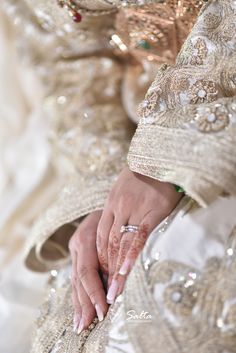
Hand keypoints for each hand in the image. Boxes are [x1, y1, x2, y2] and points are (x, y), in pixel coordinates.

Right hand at [69, 211, 107, 333]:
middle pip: (78, 279)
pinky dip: (78, 294)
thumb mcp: (117, 228)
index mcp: (85, 238)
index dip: (94, 292)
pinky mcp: (76, 253)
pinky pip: (76, 276)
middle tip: (88, 325)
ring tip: (80, 324)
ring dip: (79, 303)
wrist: (104, 199)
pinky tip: (79, 310)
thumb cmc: (117, 213)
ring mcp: (74, 249)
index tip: (104, 310)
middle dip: (85, 303)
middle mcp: (77, 245)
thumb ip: (115, 253)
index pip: (87, 271)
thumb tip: (119, 281)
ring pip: (75, 280)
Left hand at [96, 167, 182, 303]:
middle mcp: (118, 208)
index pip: (99, 237)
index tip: (100, 277)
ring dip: (115, 269)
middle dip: (104, 270)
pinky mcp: (151, 212)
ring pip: (120, 244)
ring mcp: (133, 210)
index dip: (99, 258)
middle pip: (107, 244)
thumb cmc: (144, 176)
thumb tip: (119, 230)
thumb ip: (120, 210)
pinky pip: (139, 237)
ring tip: (113, 292)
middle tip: (103, 294)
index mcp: (110, 204)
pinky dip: (131, 256)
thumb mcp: (125, 190)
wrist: (160, 158)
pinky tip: (126, 271)